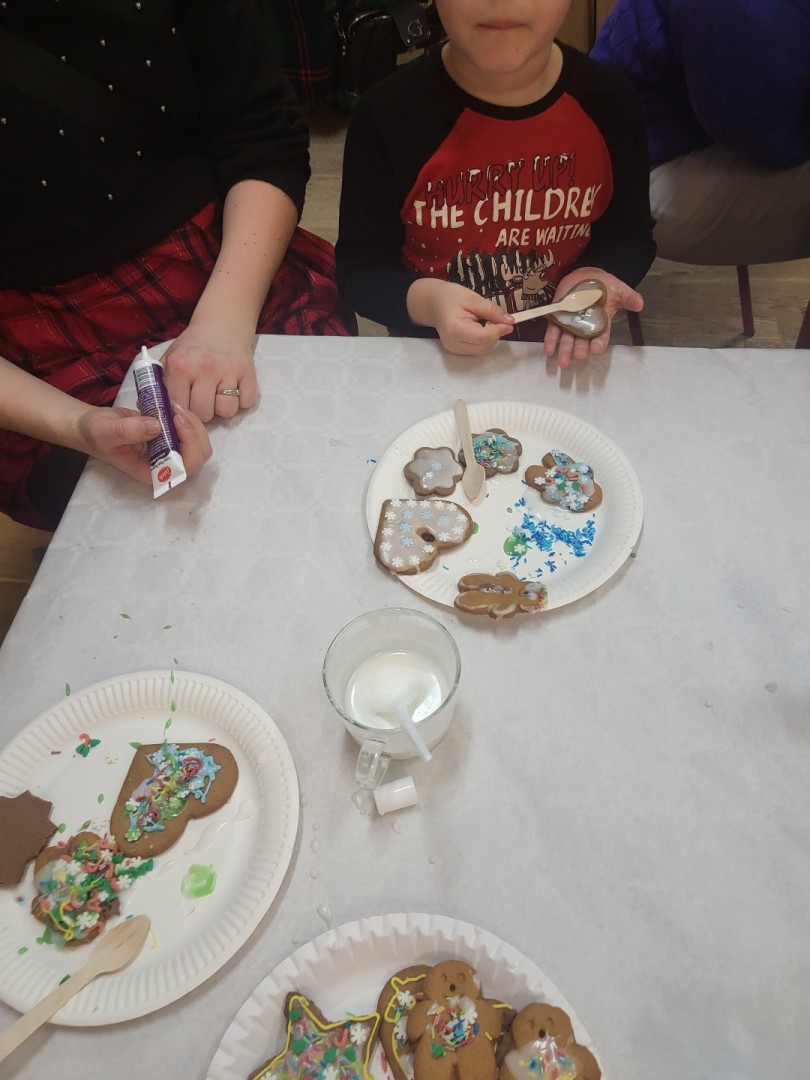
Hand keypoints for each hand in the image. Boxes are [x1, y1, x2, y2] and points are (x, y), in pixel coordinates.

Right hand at [74, 403, 211, 483]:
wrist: (94, 426)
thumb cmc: (97, 433)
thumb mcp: (105, 431)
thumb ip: (128, 431)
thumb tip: (156, 426)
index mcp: (154, 472)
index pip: (187, 468)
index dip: (190, 445)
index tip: (176, 420)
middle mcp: (167, 465)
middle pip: (200, 454)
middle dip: (194, 429)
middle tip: (175, 409)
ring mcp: (171, 450)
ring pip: (198, 440)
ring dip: (190, 419)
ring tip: (170, 404)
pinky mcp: (172, 436)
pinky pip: (189, 428)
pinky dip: (184, 414)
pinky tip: (168, 403)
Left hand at [161, 326, 257, 421]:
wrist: (221, 325)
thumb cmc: (192, 348)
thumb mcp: (170, 359)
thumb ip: (159, 384)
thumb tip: (151, 409)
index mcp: (180, 366)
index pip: (180, 409)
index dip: (182, 412)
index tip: (184, 406)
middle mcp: (205, 367)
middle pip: (204, 414)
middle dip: (203, 411)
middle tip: (202, 398)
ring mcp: (229, 370)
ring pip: (226, 411)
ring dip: (222, 407)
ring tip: (218, 394)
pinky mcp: (248, 372)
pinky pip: (246, 403)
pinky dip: (241, 401)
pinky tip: (233, 388)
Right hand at [407, 280, 514, 355]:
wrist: (432, 303)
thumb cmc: (450, 296)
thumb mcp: (472, 298)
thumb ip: (491, 310)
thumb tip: (510, 321)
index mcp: (454, 328)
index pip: (483, 337)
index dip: (499, 330)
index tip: (508, 321)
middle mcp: (453, 343)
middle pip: (484, 347)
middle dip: (495, 334)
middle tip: (497, 319)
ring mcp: (454, 349)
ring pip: (482, 350)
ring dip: (491, 338)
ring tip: (486, 322)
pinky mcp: (456, 351)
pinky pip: (477, 349)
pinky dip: (484, 340)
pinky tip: (480, 328)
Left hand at [543, 268, 643, 366]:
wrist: (588, 276)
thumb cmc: (605, 286)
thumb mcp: (620, 290)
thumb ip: (629, 298)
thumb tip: (640, 304)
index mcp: (601, 324)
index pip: (601, 337)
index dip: (598, 344)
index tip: (596, 349)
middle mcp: (585, 327)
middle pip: (582, 341)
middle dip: (579, 349)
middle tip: (578, 356)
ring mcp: (571, 324)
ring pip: (567, 340)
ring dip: (564, 351)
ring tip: (562, 362)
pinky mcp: (558, 317)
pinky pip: (553, 331)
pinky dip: (551, 341)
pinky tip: (549, 351)